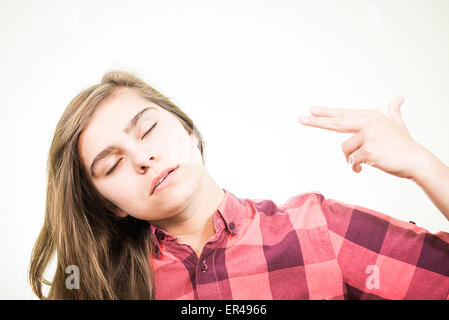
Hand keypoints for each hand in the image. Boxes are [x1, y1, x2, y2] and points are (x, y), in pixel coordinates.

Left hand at [298, 97, 430, 179]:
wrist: (416, 161)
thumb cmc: (404, 145)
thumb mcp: (398, 125)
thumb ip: (394, 112)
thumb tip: (399, 98)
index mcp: (371, 116)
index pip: (343, 115)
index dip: (326, 113)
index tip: (311, 110)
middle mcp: (368, 122)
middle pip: (336, 122)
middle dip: (316, 121)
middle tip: (299, 118)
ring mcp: (368, 135)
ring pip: (345, 149)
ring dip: (351, 159)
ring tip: (365, 162)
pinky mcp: (368, 149)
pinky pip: (351, 161)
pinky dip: (355, 167)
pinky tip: (364, 169)